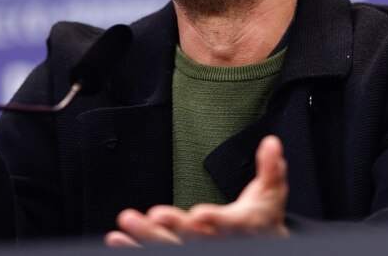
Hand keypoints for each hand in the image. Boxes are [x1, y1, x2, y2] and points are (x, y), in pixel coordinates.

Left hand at [105, 135, 288, 246]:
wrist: (261, 244)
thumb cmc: (263, 218)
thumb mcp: (271, 192)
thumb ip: (270, 168)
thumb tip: (271, 142)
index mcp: (238, 226)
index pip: (228, 225)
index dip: (215, 220)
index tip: (199, 214)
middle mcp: (215, 242)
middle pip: (193, 237)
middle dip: (173, 227)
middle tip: (153, 215)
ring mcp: (196, 249)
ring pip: (170, 247)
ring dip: (146, 237)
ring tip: (125, 223)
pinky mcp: (181, 251)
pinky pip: (156, 252)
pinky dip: (136, 247)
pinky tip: (116, 239)